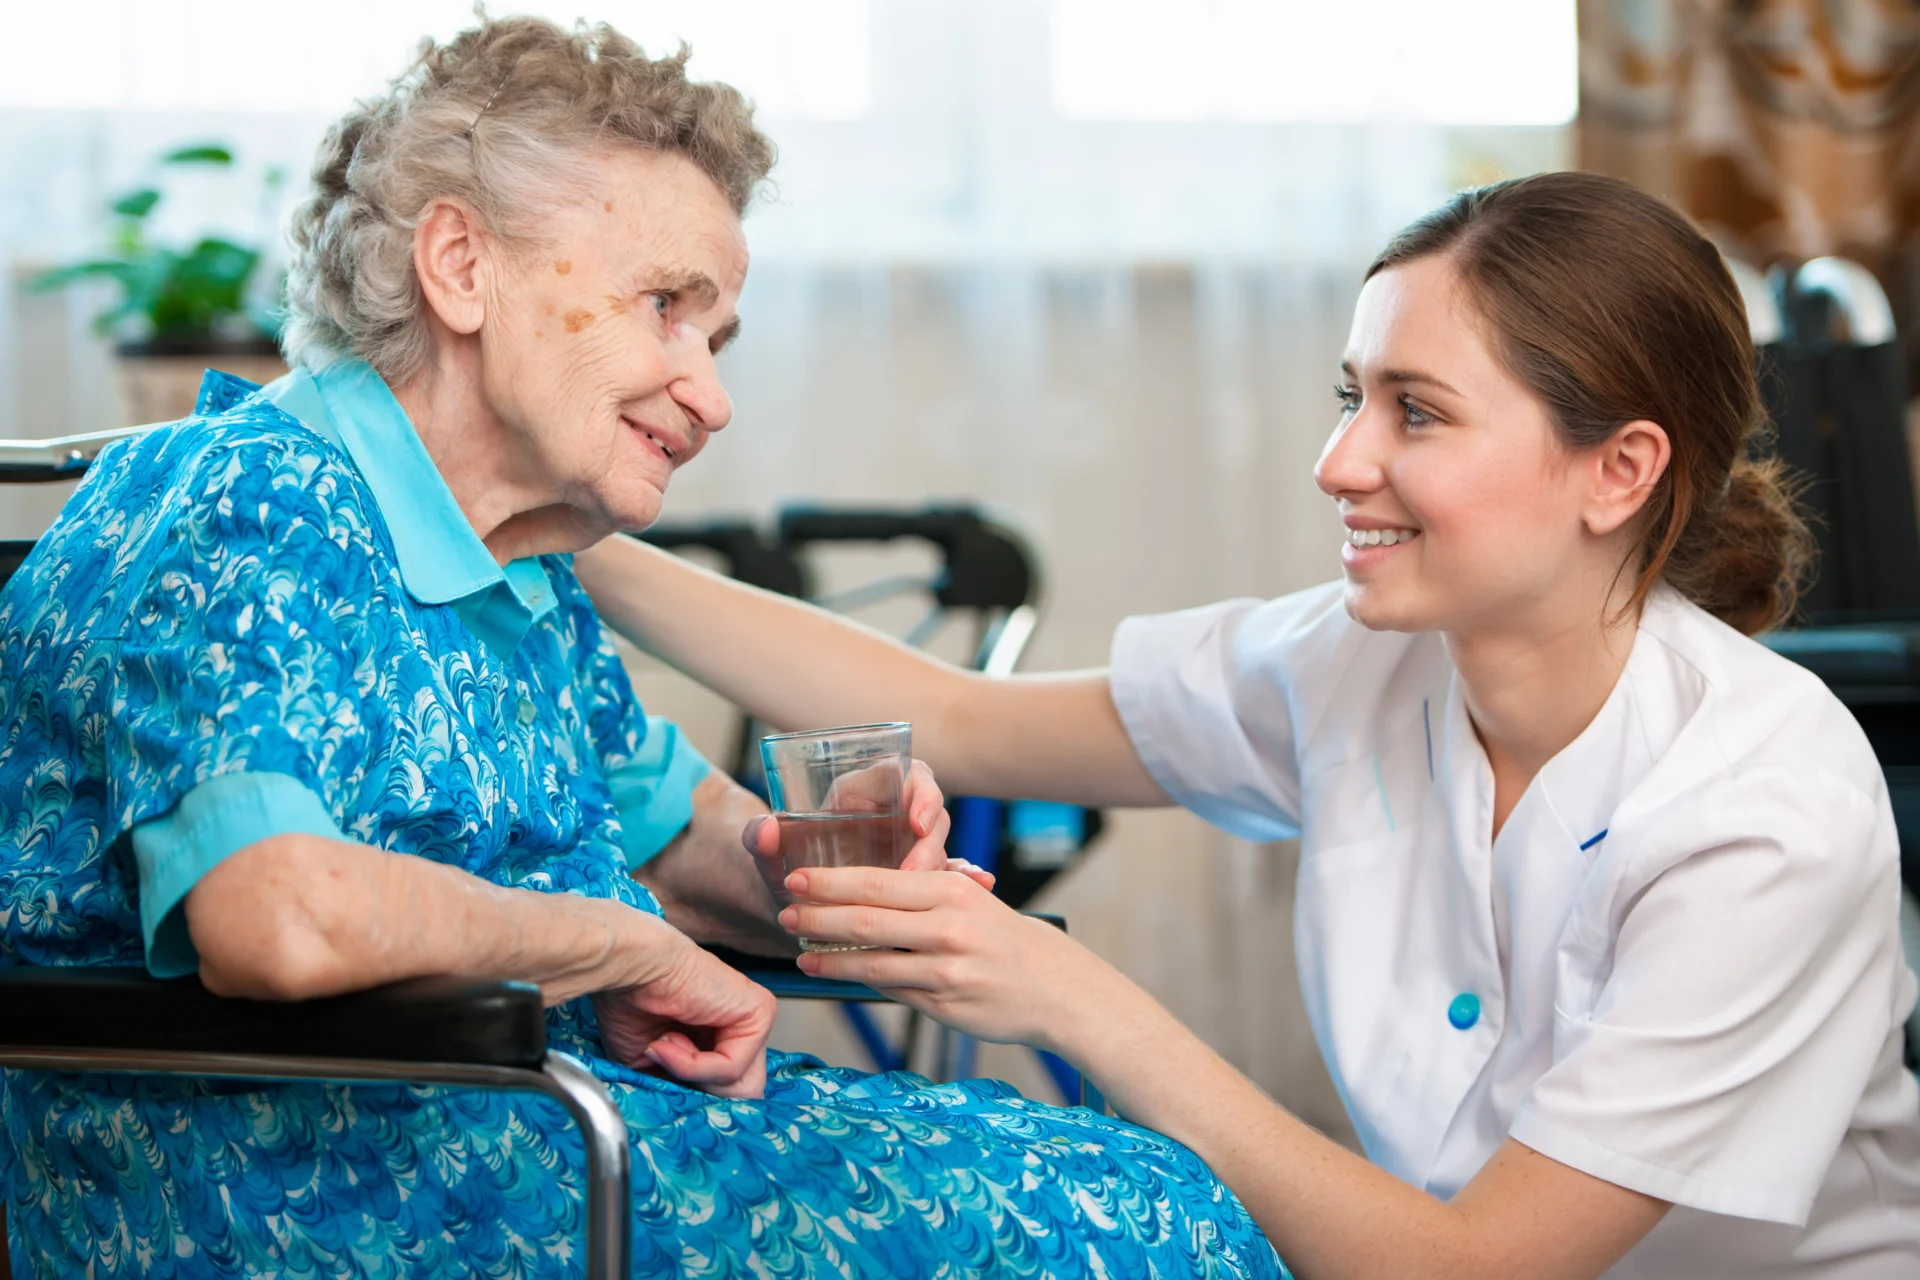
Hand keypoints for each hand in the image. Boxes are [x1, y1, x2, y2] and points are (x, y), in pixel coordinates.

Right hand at [591, 930, 777, 1098]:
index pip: (728, 1093)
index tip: (664, 1089)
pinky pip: (733, 1067)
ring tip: (665, 1045)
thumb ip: (686, 1089)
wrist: (627, 967)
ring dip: (693, 1077)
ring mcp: (755, 1021)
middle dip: (698, 1092)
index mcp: (721, 1038)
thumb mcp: (656, 1066)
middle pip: (741, 1095)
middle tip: (665, 1065)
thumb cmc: (630, 1005)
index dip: (696, 1101)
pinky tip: (670, 1037)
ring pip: (741, 1088)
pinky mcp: (761, 1013)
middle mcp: (742, 1029)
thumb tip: (703, 1114)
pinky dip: (694, 1065)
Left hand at [740, 759, 993, 905]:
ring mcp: (912, 850)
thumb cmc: (780, 871)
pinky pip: (944, 882)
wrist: (785, 903)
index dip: (922, 795)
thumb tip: (764, 830)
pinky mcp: (919, 882)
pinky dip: (957, 888)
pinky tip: (969, 897)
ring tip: (925, 904)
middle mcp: (895, 816)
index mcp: (866, 792)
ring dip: (938, 873)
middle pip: (931, 821)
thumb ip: (761, 842)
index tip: (916, 824)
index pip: (910, 776)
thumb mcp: (769, 858)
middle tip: (915, 876)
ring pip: (941, 854)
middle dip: (929, 849)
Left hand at [777, 865, 1091, 1048]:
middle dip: (817, 919)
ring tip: (801, 955)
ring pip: (872, 964)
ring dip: (829, 960)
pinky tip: (839, 976)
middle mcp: (948, 929)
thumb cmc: (1005, 937)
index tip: (795, 880)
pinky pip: (891, 991)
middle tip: (785, 916)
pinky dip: (861, 982)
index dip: (829, 883)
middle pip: (866, 922)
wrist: (1057, 987)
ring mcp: (946, 972)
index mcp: (951, 891)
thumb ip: (922, 895)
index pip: (877, 882)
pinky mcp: (944, 1007)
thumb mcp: (971, 899)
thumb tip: (860, 893)